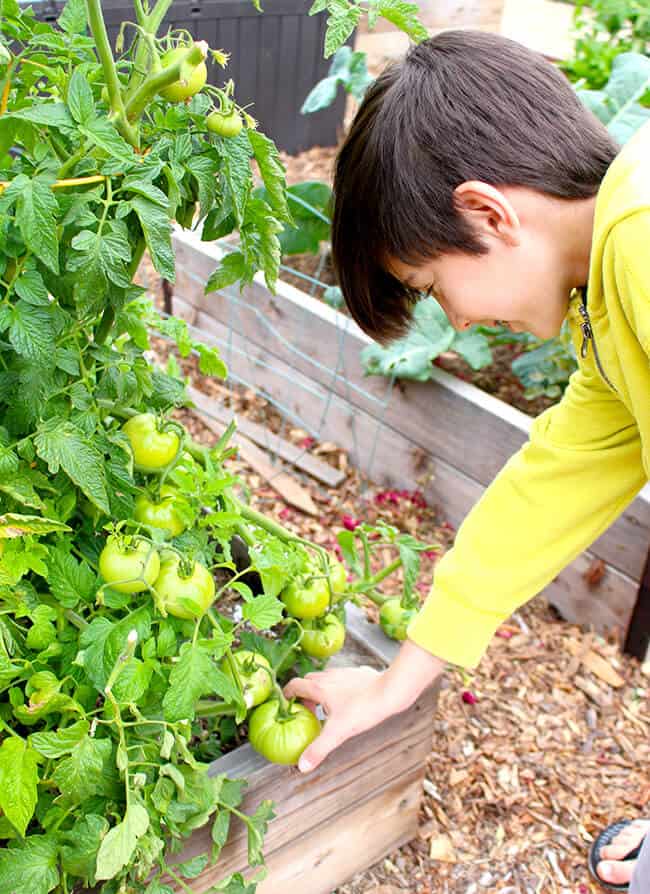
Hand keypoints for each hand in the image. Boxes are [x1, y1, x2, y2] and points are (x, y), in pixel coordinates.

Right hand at [284, 638, 443, 772]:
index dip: (287, 695)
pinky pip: (342, 678)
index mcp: (319, 688)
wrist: (390, 691)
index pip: (294, 685)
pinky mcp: (358, 673)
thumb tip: (302, 766)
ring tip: (326, 708)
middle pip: (308, 680)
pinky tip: (347, 701)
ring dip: (321, 690)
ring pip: (325, 678)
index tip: (286, 705)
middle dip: (304, 694)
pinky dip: (338, 687)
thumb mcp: (338, 733)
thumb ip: (318, 749)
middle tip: (307, 711)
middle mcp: (329, 676)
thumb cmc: (363, 709)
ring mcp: (344, 673)